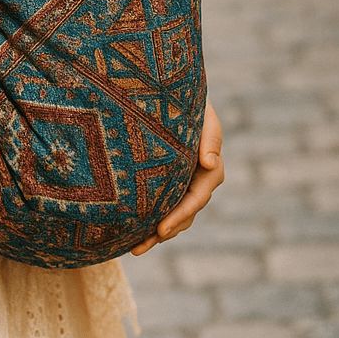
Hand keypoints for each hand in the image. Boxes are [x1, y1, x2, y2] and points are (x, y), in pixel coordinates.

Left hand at [131, 100, 223, 255]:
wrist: (170, 89)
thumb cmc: (188, 98)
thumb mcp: (204, 112)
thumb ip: (210, 136)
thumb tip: (208, 162)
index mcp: (209, 164)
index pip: (197, 196)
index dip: (181, 214)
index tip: (162, 228)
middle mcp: (197, 177)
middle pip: (184, 212)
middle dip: (165, 231)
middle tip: (141, 245)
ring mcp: (182, 179)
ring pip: (172, 213)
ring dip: (155, 233)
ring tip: (133, 248)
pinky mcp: (165, 177)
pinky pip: (159, 201)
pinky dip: (147, 218)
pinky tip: (128, 232)